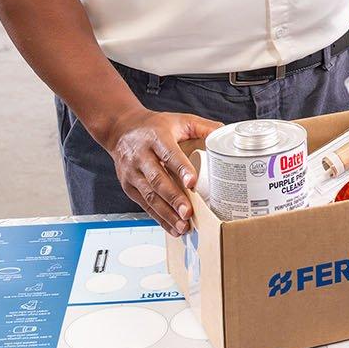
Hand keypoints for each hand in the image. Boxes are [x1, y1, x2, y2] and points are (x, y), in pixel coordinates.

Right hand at [98, 109, 220, 235]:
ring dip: (167, 213)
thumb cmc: (154, 126)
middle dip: (174, 198)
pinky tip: (172, 227)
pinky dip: (159, 218)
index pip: (169, 154)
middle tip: (188, 212)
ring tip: (183, 226)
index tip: (192, 183)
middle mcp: (141, 155)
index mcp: (156, 137)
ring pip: (149, 196)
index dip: (181, 169)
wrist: (121, 129)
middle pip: (157, 179)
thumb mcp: (180, 120)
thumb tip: (226, 135)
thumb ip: (204, 127)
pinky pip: (144, 205)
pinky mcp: (129, 186)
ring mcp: (133, 172)